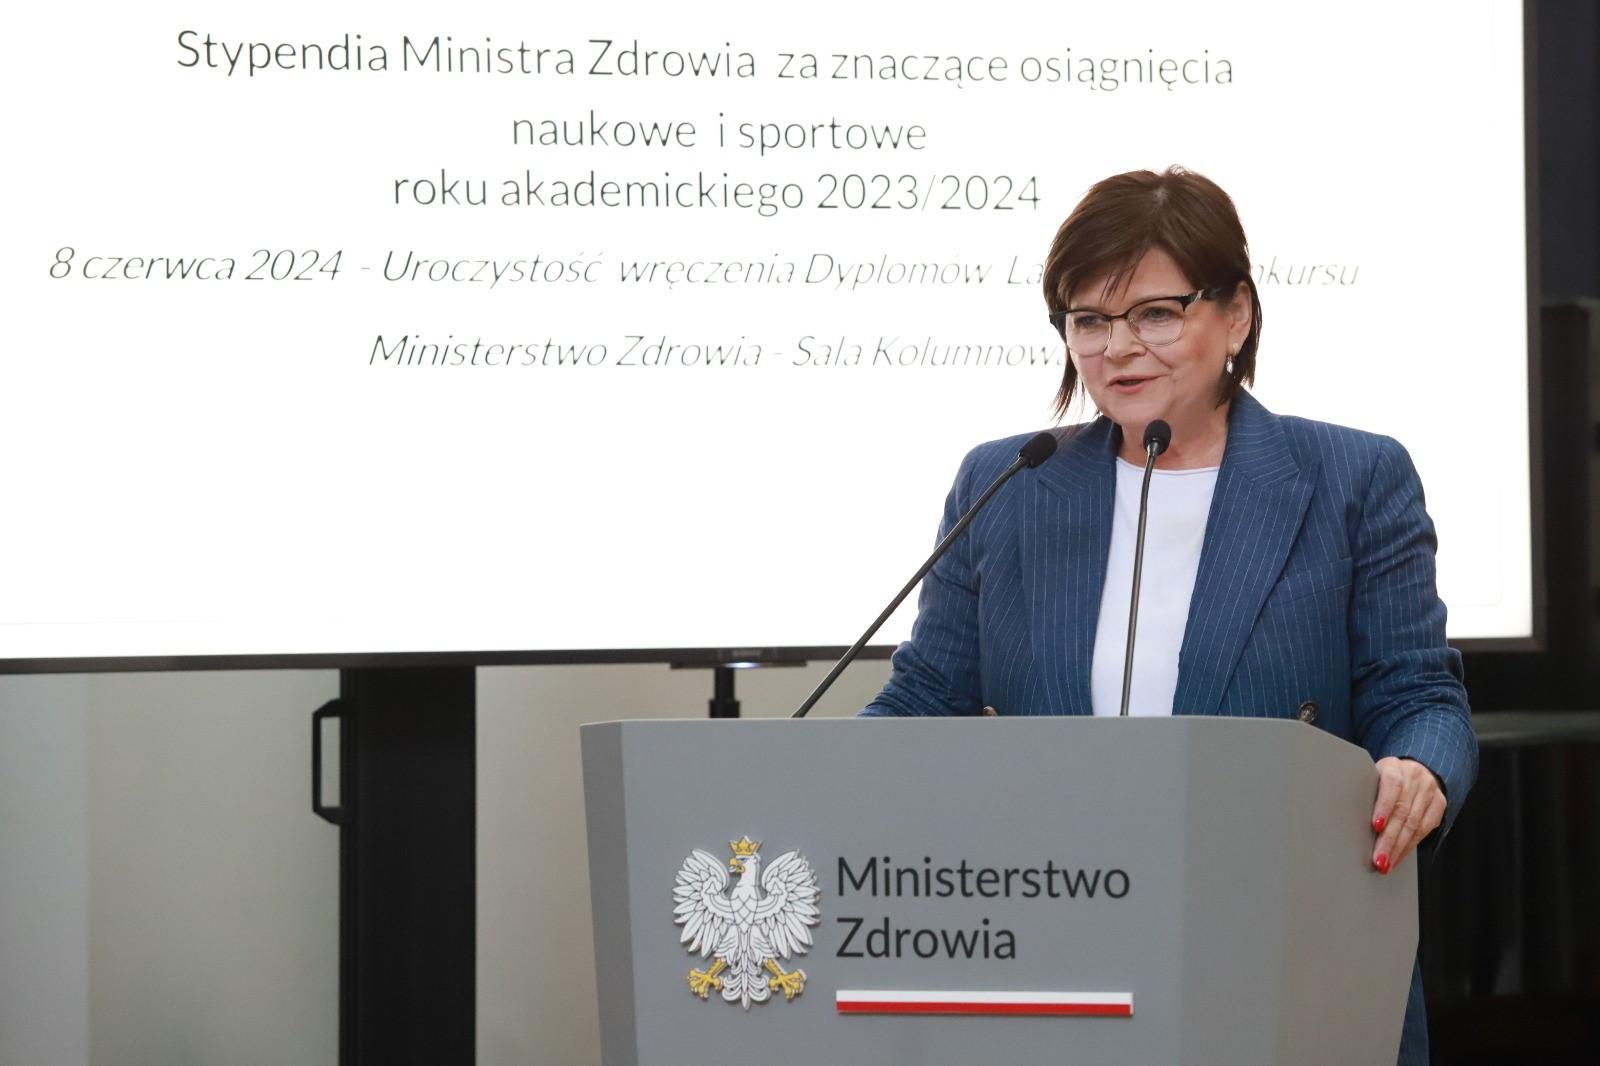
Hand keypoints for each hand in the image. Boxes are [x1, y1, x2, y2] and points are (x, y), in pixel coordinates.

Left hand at [1369, 757, 1445, 873]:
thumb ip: (1367, 793)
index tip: (1375, 826)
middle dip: (1389, 839)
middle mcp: (1415, 777)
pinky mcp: (1440, 804)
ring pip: (1415, 824)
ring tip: (1387, 864)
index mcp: (1394, 767)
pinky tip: (1399, 857)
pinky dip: (1410, 846)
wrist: (1415, 770)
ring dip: (1399, 848)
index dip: (1383, 807)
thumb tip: (1349, 819)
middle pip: (1402, 812)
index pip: (1391, 786)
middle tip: (1378, 859)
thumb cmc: (1386, 778)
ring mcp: (1430, 791)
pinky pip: (1426, 829)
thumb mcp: (1373, 776)